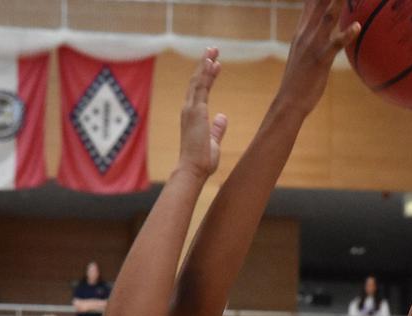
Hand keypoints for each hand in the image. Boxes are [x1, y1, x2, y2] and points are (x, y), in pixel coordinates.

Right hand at [178, 47, 228, 177]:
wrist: (193, 170)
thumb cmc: (201, 161)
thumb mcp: (213, 141)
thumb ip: (217, 128)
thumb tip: (223, 117)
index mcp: (192, 117)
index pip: (199, 92)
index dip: (206, 77)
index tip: (215, 65)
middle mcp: (188, 110)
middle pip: (196, 82)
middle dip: (204, 65)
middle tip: (212, 50)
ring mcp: (191, 109)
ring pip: (198, 81)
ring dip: (205, 64)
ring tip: (213, 50)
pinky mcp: (196, 111)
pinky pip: (201, 87)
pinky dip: (206, 73)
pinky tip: (212, 62)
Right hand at [275, 0, 360, 115]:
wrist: (289, 101)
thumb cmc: (301, 81)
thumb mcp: (305, 53)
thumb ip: (315, 38)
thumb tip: (327, 31)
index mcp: (302, 30)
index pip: (311, 1)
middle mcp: (306, 32)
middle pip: (319, 1)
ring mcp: (312, 44)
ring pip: (327, 16)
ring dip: (338, 1)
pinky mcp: (320, 59)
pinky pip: (335, 44)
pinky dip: (345, 34)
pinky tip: (356, 25)